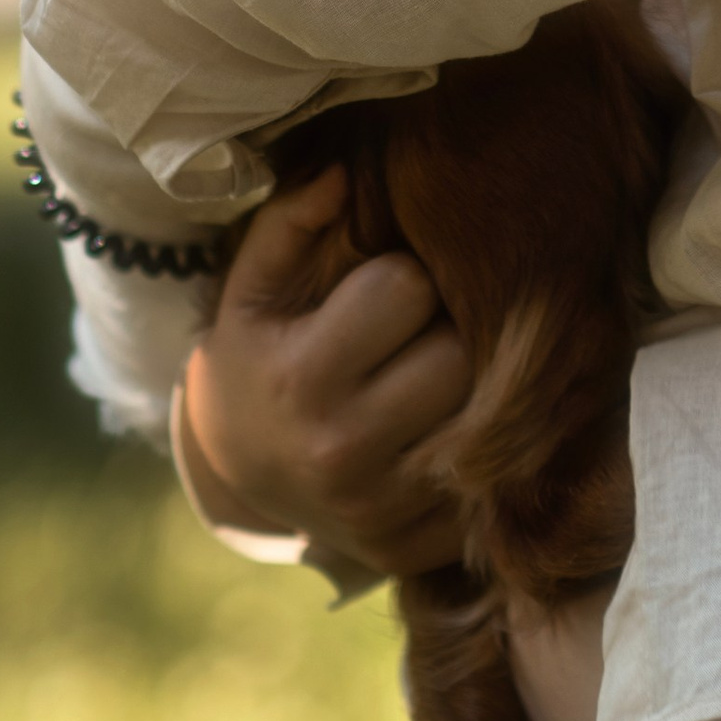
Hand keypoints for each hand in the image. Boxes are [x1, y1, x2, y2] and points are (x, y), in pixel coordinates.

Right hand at [177, 165, 475, 576]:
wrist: (237, 473)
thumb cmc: (256, 356)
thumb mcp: (251, 289)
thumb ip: (290, 222)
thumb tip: (342, 173)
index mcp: (302, 377)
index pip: (405, 289)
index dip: (401, 277)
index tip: (379, 291)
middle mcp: (341, 450)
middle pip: (455, 357)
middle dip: (442, 332)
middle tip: (414, 334)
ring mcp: (380, 509)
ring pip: (481, 418)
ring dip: (466, 390)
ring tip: (429, 376)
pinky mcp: (410, 548)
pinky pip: (483, 484)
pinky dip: (472, 455)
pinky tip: (437, 433)